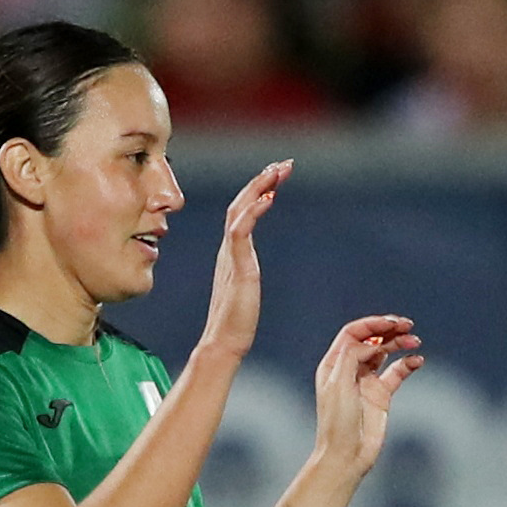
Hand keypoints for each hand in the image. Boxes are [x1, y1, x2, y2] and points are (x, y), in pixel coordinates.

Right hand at [191, 160, 289, 366]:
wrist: (224, 343)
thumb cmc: (236, 324)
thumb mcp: (244, 289)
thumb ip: (244, 273)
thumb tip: (247, 273)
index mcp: (231, 253)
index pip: (241, 211)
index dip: (257, 190)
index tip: (276, 175)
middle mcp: (228, 250)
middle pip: (240, 204)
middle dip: (261, 180)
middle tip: (282, 164)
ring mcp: (231, 257)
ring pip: (240, 210)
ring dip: (259, 187)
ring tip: (278, 170)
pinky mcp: (236, 267)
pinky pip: (241, 230)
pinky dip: (253, 210)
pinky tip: (269, 197)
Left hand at [309, 314, 422, 473]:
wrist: (346, 455)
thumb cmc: (336, 422)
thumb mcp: (339, 384)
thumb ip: (352, 357)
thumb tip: (370, 342)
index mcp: (334, 364)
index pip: (354, 334)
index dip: (372, 324)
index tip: (391, 323)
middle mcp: (350, 369)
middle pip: (371, 339)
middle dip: (389, 329)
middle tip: (407, 325)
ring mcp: (366, 381)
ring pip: (386, 353)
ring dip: (400, 343)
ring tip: (414, 341)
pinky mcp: (381, 395)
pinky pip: (397, 372)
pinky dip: (408, 364)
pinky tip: (417, 360)